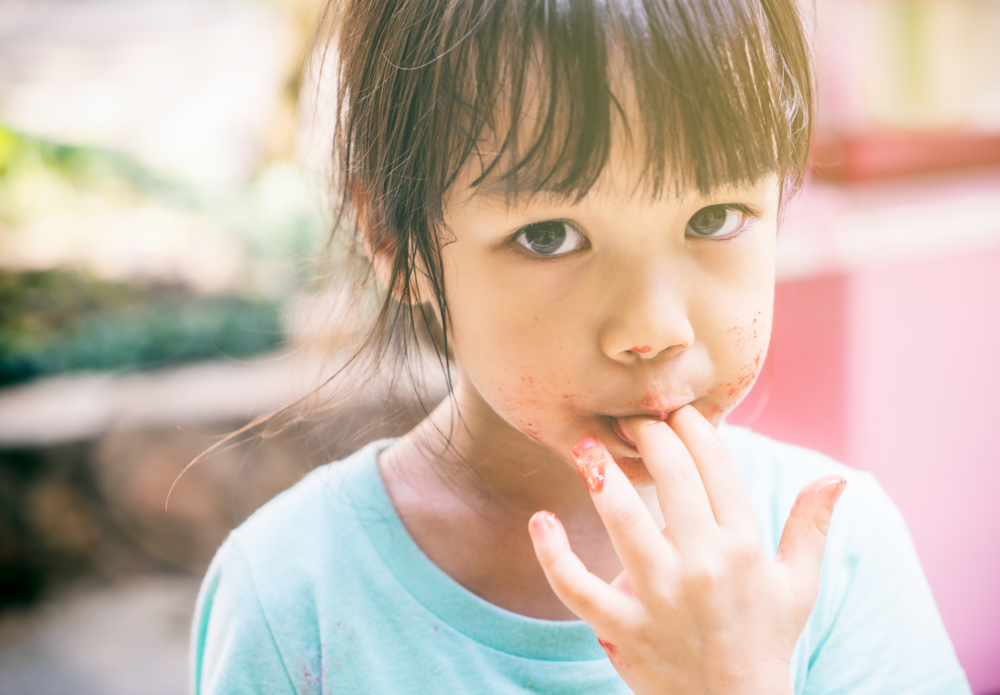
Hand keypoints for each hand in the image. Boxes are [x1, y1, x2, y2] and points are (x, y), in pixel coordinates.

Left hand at [528, 405, 845, 694]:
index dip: (693, 428)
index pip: (718, 468)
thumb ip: (811, 528)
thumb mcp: (798, 586)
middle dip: (647, 436)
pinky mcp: (624, 627)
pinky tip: (540, 522)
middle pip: (672, 478)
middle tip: (628, 420)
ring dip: (601, 476)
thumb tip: (837, 479)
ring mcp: (661, 596)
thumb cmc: (764, 640)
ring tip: (585, 446)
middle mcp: (704, 564)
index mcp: (744, 547)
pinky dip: (553, 554)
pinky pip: (578, 587)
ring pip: (624, 520)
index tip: (675, 411)